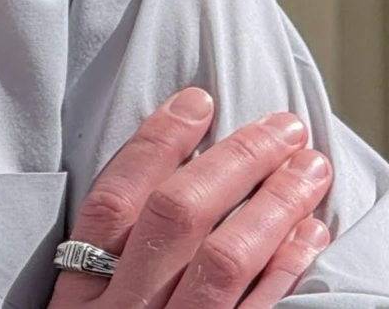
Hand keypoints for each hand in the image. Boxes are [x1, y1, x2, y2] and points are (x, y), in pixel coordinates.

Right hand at [53, 88, 333, 308]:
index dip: (157, 144)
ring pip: (223, 260)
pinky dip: (287, 267)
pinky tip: (312, 234)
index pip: (112, 202)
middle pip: (174, 218)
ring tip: (311, 167)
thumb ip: (104, 267)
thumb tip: (165, 183)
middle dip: (235, 160)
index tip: (199, 100)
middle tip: (281, 124)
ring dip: (274, 204)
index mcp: (76, 300)